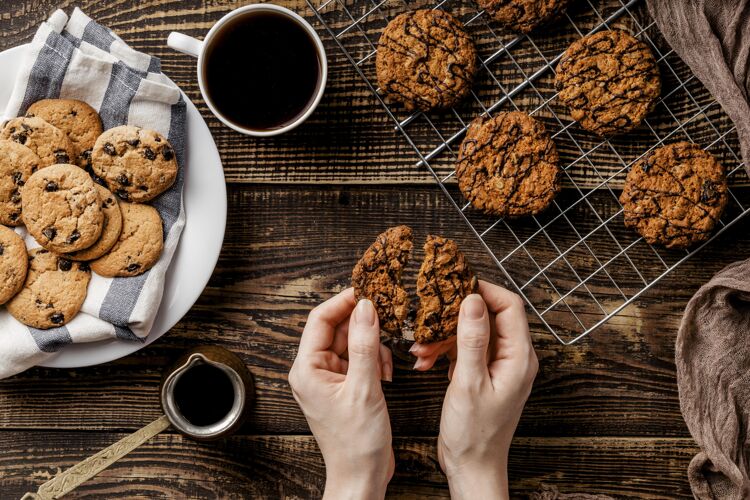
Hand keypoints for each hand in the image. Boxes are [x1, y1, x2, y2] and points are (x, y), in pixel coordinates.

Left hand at [289, 288, 394, 499]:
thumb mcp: (364, 388)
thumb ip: (364, 345)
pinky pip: (359, 359)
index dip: (344, 301)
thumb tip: (366, 307)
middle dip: (364, 325)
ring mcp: (330, 378)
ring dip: (373, 346)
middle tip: (388, 318)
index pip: (320, 319)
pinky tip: (387, 374)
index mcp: (307, 368)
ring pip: (352, 343)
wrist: (362, 476)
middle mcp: (314, 370)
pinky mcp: (345, 386)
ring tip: (386, 363)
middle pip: (338, 329)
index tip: (368, 290)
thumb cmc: (356, 442)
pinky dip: (375, 360)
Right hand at [413, 281, 536, 498]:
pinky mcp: (482, 373)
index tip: (455, 285)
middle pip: (488, 316)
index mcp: (519, 357)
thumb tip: (472, 300)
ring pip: (471, 332)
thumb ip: (472, 340)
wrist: (472, 467)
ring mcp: (497, 365)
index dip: (483, 290)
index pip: (509, 306)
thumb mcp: (469, 383)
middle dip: (455, 315)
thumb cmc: (475, 433)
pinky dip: (443, 351)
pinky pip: (464, 349)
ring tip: (420, 348)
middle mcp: (513, 357)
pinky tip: (424, 360)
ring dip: (444, 336)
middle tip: (429, 315)